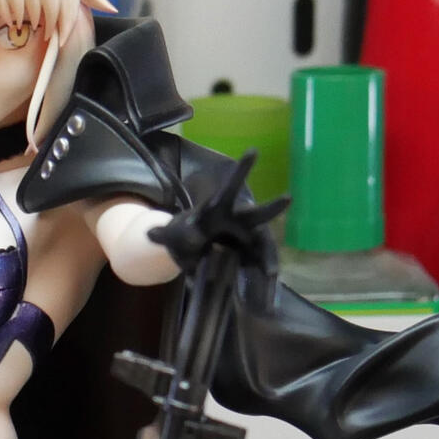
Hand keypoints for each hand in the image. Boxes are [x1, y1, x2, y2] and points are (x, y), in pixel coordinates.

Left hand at [149, 151, 286, 276]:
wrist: (188, 253)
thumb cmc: (180, 237)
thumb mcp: (170, 236)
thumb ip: (162, 234)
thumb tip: (150, 232)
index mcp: (218, 207)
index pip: (231, 187)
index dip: (242, 170)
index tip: (253, 151)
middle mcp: (238, 220)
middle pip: (257, 214)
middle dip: (272, 208)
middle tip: (287, 198)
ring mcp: (246, 240)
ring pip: (263, 244)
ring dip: (268, 257)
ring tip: (271, 273)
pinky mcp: (249, 257)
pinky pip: (259, 265)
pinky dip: (263, 275)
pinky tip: (267, 286)